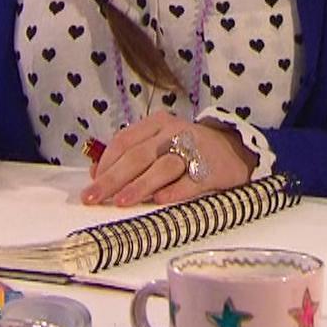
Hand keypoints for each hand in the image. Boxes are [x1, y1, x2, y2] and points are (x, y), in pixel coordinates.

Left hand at [83, 113, 255, 206]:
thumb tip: (95, 172)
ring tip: (121, 202)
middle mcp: (173, 133)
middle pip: (138, 155)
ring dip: (140, 185)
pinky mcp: (210, 169)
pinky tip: (159, 202)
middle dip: (112, 178)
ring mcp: (193, 150)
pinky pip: (189, 181)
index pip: (124, 141)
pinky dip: (174, 191)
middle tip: (93, 197)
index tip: (91, 184)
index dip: (105, 163)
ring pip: (162, 167)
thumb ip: (130, 155)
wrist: (235, 149)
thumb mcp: (158, 143)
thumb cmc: (188, 149)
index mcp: (157, 124)